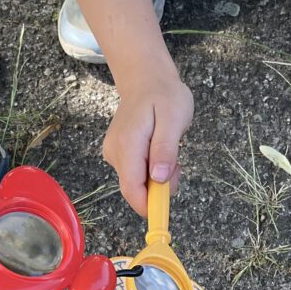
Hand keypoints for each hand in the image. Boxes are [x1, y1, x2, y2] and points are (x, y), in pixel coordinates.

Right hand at [103, 70, 192, 215]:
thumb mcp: (173, 118)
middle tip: (176, 165)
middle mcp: (115, 153)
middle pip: (136, 189)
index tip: (166, 210)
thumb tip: (159, 178)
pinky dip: (153, 171)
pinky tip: (159, 151)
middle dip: (159, 189)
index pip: (132, 188)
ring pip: (138, 183)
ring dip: (158, 178)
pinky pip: (137, 174)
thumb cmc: (164, 95)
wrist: (146, 79)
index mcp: (127, 145)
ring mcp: (114, 155)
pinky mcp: (118, 156)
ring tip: (170, 152)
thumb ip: (166, 149)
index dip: (148, 206)